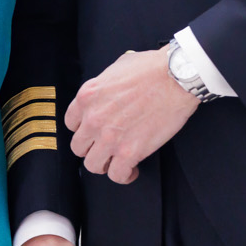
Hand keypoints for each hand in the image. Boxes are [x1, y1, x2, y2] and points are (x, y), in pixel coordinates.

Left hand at [67, 46, 199, 184]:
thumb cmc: (150, 69)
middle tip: (105, 148)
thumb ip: (104, 84)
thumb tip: (109, 91)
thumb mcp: (114, 69)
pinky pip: (117, 174)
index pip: (71, 124)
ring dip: (105, 165)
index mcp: (87, 97)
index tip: (93, 132)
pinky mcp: (130, 152)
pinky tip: (131, 170)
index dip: (84, 130)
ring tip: (116, 162)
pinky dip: (124, 176)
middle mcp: (93, 119)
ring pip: (93, 165)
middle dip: (92, 149)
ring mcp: (110, 138)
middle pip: (79, 147)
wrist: (175, 78)